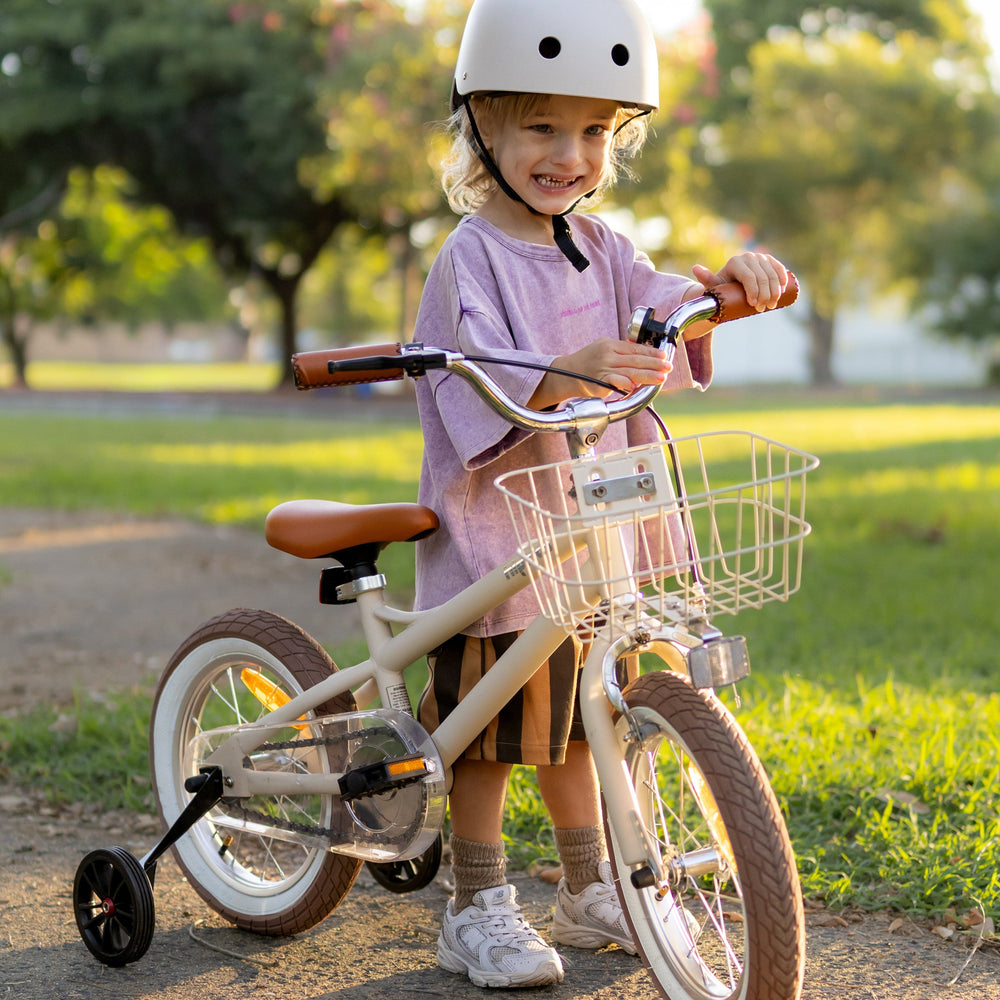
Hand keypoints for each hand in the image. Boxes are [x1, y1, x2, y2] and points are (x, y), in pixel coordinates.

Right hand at [529, 338, 671, 408]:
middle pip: (636, 359)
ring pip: (631, 372)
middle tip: (668, 366)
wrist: (565, 373)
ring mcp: (603, 368)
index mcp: (609, 345)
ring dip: (648, 375)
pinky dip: (627, 384)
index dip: (651, 352)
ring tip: (661, 378)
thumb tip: (642, 357)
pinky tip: (636, 386)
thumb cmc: (586, 363)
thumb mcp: (602, 350)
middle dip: (655, 363)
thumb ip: (620, 353)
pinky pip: (617, 382)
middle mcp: (607, 355)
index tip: (663, 355)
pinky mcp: (599, 382)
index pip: (635, 348)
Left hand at [691, 251, 788, 311]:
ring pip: (772, 274)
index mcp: (735, 262)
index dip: (754, 292)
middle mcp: (748, 257)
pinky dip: (782, 278)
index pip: (749, 277)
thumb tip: (695, 268)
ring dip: (775, 290)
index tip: (754, 306)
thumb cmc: (721, 289)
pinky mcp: (769, 261)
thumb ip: (706, 279)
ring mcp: (759, 257)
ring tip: (772, 305)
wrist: (730, 286)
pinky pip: (779, 268)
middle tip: (763, 309)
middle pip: (762, 277)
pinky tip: (784, 288)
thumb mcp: (714, 286)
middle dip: (765, 295)